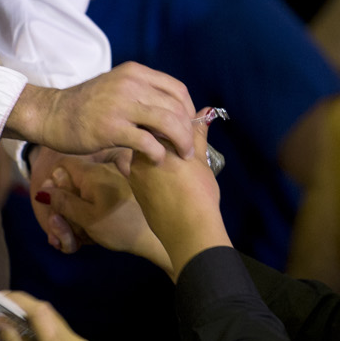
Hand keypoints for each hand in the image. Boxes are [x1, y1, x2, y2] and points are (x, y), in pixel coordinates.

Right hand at [0, 292, 104, 340]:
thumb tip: (0, 322)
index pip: (41, 313)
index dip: (20, 300)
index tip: (0, 297)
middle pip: (48, 313)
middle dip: (23, 308)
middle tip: (0, 311)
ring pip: (55, 320)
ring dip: (33, 318)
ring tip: (10, 325)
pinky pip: (61, 331)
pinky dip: (44, 329)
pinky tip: (29, 338)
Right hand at [7, 62, 197, 161]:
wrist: (52, 114)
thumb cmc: (87, 105)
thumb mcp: (117, 88)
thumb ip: (143, 93)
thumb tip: (174, 107)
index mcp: (135, 72)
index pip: (177, 89)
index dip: (189, 109)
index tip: (190, 126)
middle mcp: (131, 84)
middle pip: (176, 107)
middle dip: (188, 129)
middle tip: (190, 147)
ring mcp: (121, 105)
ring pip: (167, 122)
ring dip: (180, 142)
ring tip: (182, 155)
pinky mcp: (112, 128)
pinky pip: (147, 141)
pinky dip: (158, 153)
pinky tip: (157, 160)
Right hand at [45, 157, 172, 271]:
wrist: (156, 239)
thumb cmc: (120, 227)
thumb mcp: (86, 217)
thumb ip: (63, 201)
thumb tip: (42, 188)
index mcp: (93, 171)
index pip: (63, 166)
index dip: (54, 185)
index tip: (54, 205)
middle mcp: (105, 168)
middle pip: (73, 181)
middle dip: (63, 207)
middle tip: (60, 234)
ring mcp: (117, 177)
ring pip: (85, 191)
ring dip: (76, 214)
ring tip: (75, 239)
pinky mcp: (126, 189)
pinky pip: (100, 194)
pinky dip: (92, 212)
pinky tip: (91, 233)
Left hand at [127, 114, 230, 275]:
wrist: (188, 229)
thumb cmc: (198, 192)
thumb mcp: (200, 159)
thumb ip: (198, 134)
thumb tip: (205, 111)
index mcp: (155, 143)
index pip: (157, 121)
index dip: (172, 124)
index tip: (185, 131)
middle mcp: (138, 156)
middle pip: (147, 138)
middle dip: (162, 139)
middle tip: (182, 149)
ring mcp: (134, 174)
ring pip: (144, 156)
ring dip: (158, 156)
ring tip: (177, 167)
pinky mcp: (134, 191)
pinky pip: (142, 173)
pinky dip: (154, 172)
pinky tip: (169, 181)